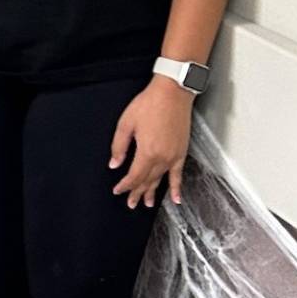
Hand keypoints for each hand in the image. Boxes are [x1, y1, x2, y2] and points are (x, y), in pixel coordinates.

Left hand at [109, 76, 193, 208]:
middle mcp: (161, 158)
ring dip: (153, 193)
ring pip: (160, 180)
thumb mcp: (126, 123)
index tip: (118, 191)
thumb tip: (114, 164)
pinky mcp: (181, 152)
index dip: (125, 185)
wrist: (172, 93)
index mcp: (146, 151)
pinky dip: (176, 187)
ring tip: (147, 204)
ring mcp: (173, 156)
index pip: (134, 176)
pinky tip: (175, 198)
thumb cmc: (149, 104)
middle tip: (131, 203)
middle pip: (147, 180)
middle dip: (137, 193)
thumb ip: (119, 146)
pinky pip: (179, 174)